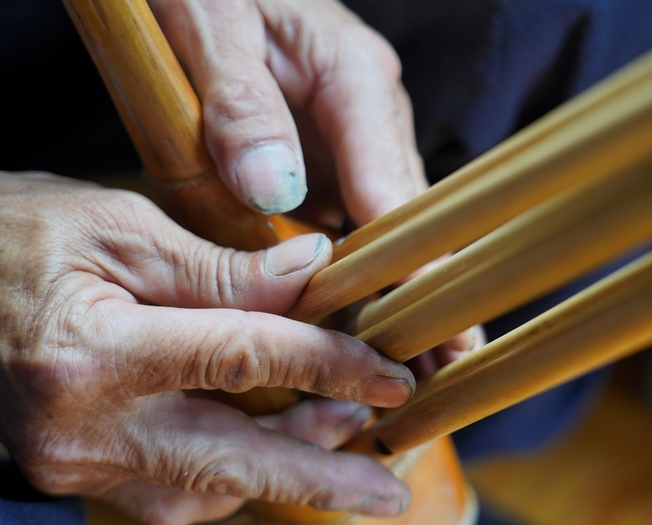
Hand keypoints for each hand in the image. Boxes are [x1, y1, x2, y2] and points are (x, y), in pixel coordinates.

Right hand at [0, 171, 413, 524]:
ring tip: (348, 442)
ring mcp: (74, 463)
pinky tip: (273, 449)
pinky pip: (171, 492)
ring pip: (207, 487)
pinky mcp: (75, 472)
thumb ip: (219, 265)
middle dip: (322, 479)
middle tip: (389, 491)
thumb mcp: (117, 224)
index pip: (244, 360)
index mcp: (91, 352)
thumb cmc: (12, 235)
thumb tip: (314, 271)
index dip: (329, 365)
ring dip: (285, 468)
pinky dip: (233, 474)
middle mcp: (81, 428)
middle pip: (231, 462)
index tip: (392, 373)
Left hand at [149, 0, 482, 367]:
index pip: (393, 184)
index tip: (427, 322)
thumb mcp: (210, 29)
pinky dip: (355, 269)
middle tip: (441, 365)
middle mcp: (368, 112)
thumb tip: (272, 192)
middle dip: (421, 289)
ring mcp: (352, 135)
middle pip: (406, 213)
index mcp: (353, 77)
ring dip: (394, 287)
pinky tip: (360, 318)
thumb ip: (239, 107)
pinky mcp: (328, 152)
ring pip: (382, 222)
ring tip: (414, 362)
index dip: (412, 261)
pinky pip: (349, 218)